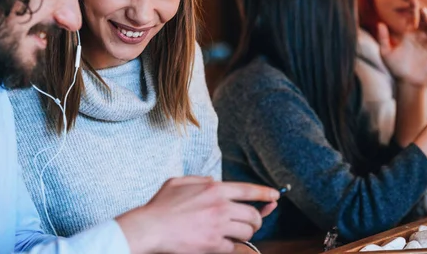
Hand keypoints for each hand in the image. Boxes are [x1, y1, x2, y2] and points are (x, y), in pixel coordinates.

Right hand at [116, 176, 278, 253]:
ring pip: (247, 232)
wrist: (151, 227)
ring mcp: (218, 227)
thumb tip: (213, 181)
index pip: (248, 190)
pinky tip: (221, 242)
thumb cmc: (161, 205)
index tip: (275, 196)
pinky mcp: (213, 245)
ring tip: (237, 233)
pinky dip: (230, 246)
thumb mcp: (180, 182)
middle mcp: (220, 206)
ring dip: (245, 234)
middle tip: (251, 223)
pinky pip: (233, 247)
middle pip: (253, 215)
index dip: (265, 193)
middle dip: (257, 220)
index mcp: (214, 189)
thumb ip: (200, 179)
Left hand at [379, 8, 426, 86]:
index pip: (411, 18)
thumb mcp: (386, 53)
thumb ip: (383, 39)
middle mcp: (420, 36)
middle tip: (422, 9)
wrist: (406, 82)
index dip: (412, 9)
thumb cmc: (395, 67)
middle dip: (424, 15)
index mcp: (408, 34)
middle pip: (424, 21)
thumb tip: (380, 23)